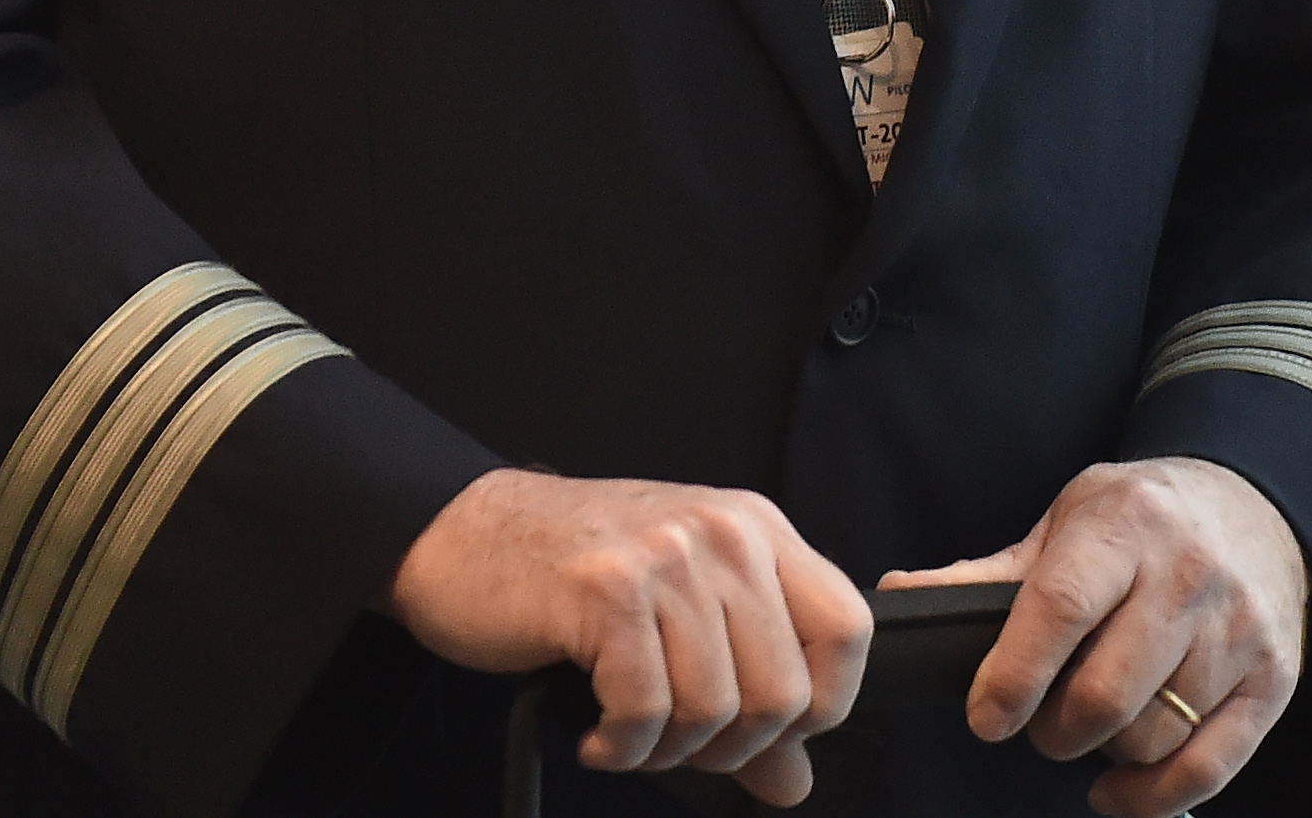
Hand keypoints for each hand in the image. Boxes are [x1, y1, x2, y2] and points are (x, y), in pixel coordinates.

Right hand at [383, 467, 870, 806]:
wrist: (463, 534)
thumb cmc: (573, 572)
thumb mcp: (681, 620)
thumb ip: (747, 696)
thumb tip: (793, 782)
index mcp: (757, 529)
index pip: (849, 631)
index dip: (823, 706)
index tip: (768, 731)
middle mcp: (723, 533)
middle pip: (785, 692)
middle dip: (731, 749)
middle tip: (677, 742)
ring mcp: (665, 557)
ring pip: (717, 710)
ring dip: (668, 753)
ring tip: (629, 735)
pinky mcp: (606, 591)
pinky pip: (647, 711)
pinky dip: (623, 747)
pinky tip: (598, 735)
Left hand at [881, 457, 1305, 817]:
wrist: (1256, 506)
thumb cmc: (1142, 520)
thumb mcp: (1068, 522)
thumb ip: (990, 572)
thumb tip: (898, 594)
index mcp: (1125, 526)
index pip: (1059, 610)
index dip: (1013, 676)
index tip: (985, 717)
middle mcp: (1189, 575)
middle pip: (1105, 694)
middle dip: (1052, 731)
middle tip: (1036, 722)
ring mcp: (1238, 630)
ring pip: (1151, 737)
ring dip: (1101, 754)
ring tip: (1087, 726)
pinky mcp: (1272, 680)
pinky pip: (1207, 768)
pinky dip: (1150, 796)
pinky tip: (1115, 786)